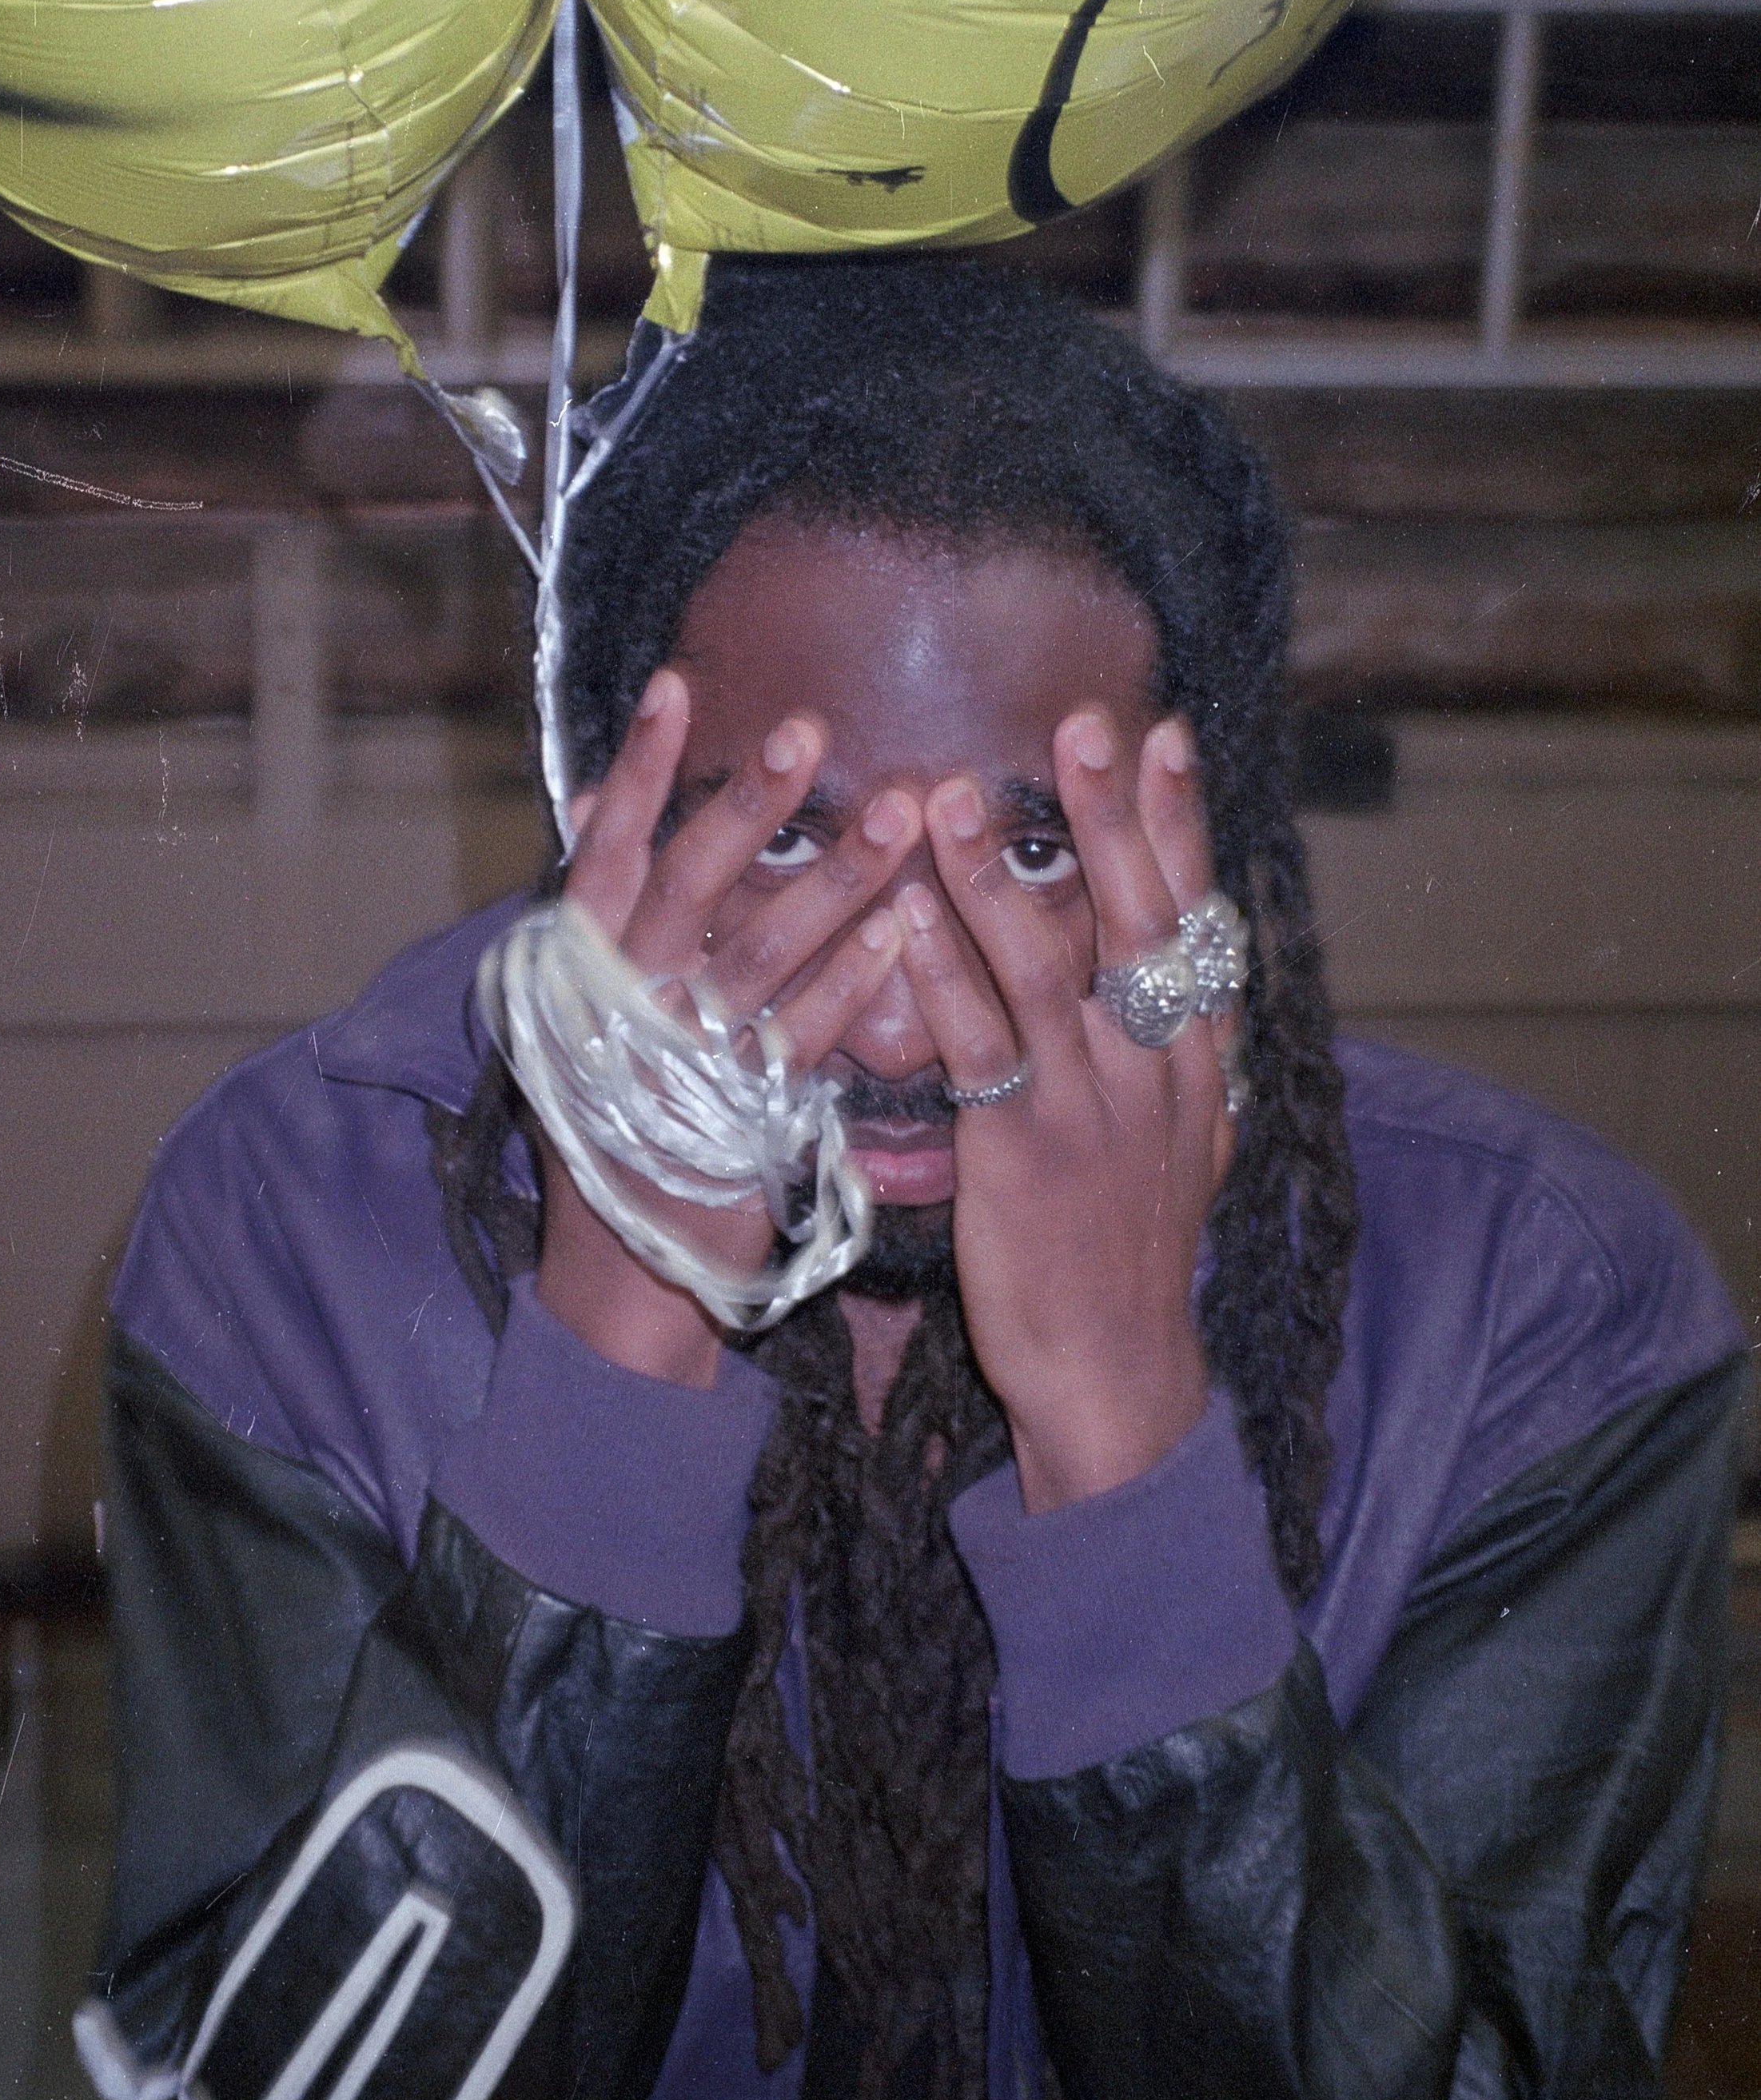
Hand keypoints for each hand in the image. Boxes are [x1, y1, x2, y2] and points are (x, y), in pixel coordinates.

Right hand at [536, 668, 922, 1385]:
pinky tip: (909, 928)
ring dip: (832, 880)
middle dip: (749, 805)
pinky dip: (851, 982)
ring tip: (903, 813)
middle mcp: (617, 1005)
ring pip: (755, 953)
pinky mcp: (738, 1121)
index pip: (602, 849)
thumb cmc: (624, 1112)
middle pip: (684, 887)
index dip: (640, 770)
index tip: (681, 686)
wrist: (625, 1275)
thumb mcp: (594, 1008)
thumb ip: (617, 912)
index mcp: (577, 968)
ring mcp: (675, 1064)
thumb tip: (605, 802)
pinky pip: (800, 1036)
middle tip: (813, 731)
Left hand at [895, 707, 1237, 1508]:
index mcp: (1197, 1060)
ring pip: (1048, 971)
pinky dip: (940, 976)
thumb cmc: (1130, 1248)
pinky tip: (903, 919)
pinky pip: (977, 1047)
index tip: (1162, 734)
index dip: (1178, 824)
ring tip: (947, 796)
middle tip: (1083, 724)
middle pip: (1140, 922)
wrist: (1118, 1375)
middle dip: (1113, 818)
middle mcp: (1157, 1070)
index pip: (1194, 919)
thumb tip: (1171, 957)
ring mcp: (1092, 1110)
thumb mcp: (1183, 1138)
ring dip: (998, 876)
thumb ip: (1167, 1044)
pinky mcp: (1020, 1154)